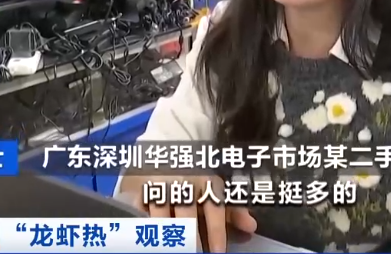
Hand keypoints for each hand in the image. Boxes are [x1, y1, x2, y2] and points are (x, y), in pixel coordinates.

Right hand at [123, 175, 257, 252]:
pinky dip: (144, 224)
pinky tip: (152, 236)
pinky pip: (140, 212)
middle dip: (192, 241)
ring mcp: (160, 187)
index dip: (216, 234)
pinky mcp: (139, 190)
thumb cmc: (198, 175)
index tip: (217, 253)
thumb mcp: (218, 188)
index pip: (214, 210)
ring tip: (174, 248)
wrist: (170, 147)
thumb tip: (251, 227)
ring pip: (162, 218)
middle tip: (196, 253)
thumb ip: (235, 210)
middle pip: (187, 218)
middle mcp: (183, 182)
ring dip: (168, 237)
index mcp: (207, 180)